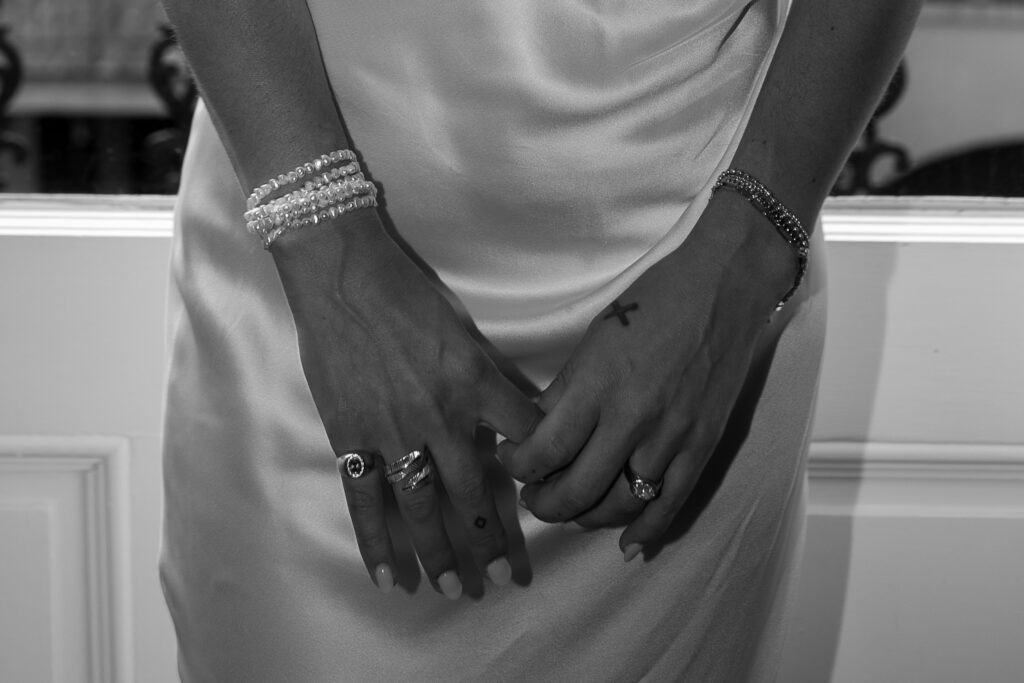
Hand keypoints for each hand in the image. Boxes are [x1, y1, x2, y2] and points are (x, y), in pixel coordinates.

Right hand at [272, 210, 541, 597]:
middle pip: (474, 492)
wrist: (343, 276)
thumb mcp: (463, 331)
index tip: (548, 501)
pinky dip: (377, 542)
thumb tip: (510, 413)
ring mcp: (392, 431)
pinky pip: (365, 500)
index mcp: (476, 384)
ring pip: (423, 507)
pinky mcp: (350, 436)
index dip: (541, 471)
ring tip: (456, 588)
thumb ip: (486, 377)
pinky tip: (391, 577)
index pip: (524, 439)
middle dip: (490, 540)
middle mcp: (441, 416)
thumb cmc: (408, 293)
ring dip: (441, 553)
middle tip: (502, 579)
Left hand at [498, 194, 796, 557]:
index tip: (511, 461)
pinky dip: (646, 530)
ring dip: (587, 518)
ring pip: (620, 504)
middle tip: (534, 497)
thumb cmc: (652, 302)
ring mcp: (671, 435)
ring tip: (571, 511)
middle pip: (577, 489)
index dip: (519, 467)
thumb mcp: (593, 341)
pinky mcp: (703, 444)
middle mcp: (631, 417)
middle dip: (545, 504)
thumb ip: (566, 393)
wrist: (723, 286)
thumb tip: (540, 435)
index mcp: (596, 384)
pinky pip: (671, 503)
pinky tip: (626, 543)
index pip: (544, 450)